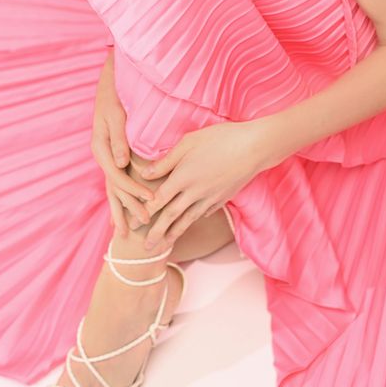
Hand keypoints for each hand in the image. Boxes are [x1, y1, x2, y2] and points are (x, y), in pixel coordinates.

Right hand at [90, 68, 154, 237]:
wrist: (109, 85)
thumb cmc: (115, 98)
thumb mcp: (116, 115)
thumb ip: (119, 139)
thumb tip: (121, 163)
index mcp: (101, 147)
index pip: (118, 176)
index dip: (134, 190)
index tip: (151, 200)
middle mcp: (102, 155)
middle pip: (116, 187)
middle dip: (131, 205)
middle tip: (147, 222)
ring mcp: (106, 157)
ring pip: (114, 188)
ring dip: (123, 207)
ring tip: (129, 230)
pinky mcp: (113, 156)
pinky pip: (117, 180)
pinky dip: (121, 197)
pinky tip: (124, 211)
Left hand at [136, 121, 260, 249]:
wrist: (254, 148)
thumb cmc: (219, 138)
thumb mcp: (188, 142)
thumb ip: (166, 160)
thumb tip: (145, 173)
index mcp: (183, 177)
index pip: (158, 200)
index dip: (143, 214)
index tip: (131, 224)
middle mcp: (195, 192)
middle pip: (171, 216)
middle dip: (156, 232)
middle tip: (144, 248)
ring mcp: (210, 198)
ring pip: (188, 219)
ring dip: (174, 233)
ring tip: (164, 245)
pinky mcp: (222, 198)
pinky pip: (204, 212)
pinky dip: (194, 220)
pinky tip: (190, 223)